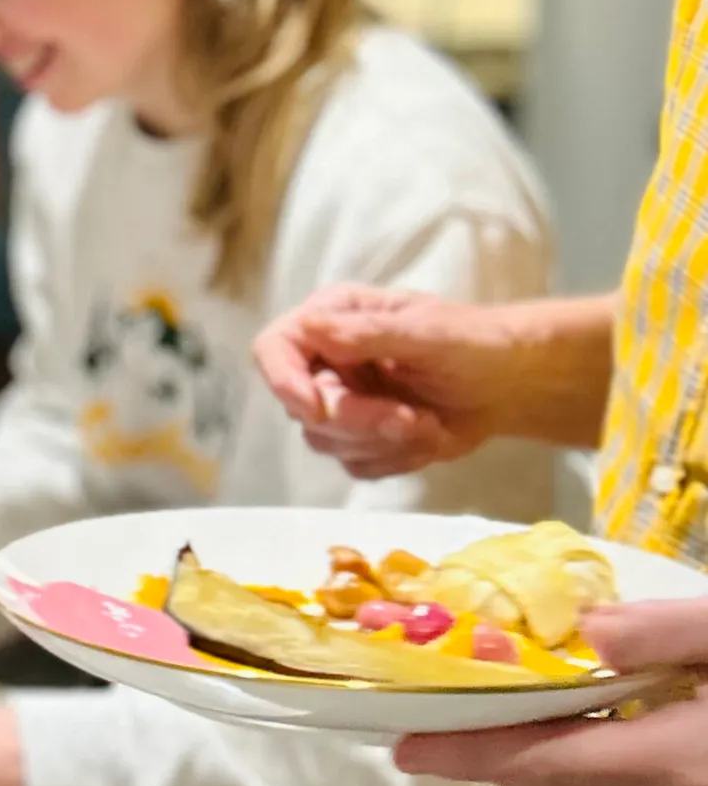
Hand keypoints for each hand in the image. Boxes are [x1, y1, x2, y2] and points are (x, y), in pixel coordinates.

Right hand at [252, 285, 519, 479]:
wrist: (510, 385)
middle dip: (360, 420)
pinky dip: (396, 459)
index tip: (315, 407)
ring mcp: (341, 401)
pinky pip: (355, 466)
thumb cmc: (474, 344)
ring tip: (429, 425)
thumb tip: (309, 326)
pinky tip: (427, 436)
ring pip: (327, 442)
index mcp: (333, 319)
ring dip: (383, 442)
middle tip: (411, 419)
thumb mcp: (427, 333)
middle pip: (304, 406)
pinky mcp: (359, 438)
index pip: (275, 347)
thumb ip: (367, 333)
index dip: (282, 379)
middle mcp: (326, 360)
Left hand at [397, 598, 707, 785]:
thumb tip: (589, 629)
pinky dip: (579, 757)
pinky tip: (569, 722)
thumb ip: (666, 631)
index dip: (471, 753)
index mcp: (673, 761)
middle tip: (421, 724)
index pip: (546, 761)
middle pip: (558, 783)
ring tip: (475, 714)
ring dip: (531, 755)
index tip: (406, 748)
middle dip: (486, 754)